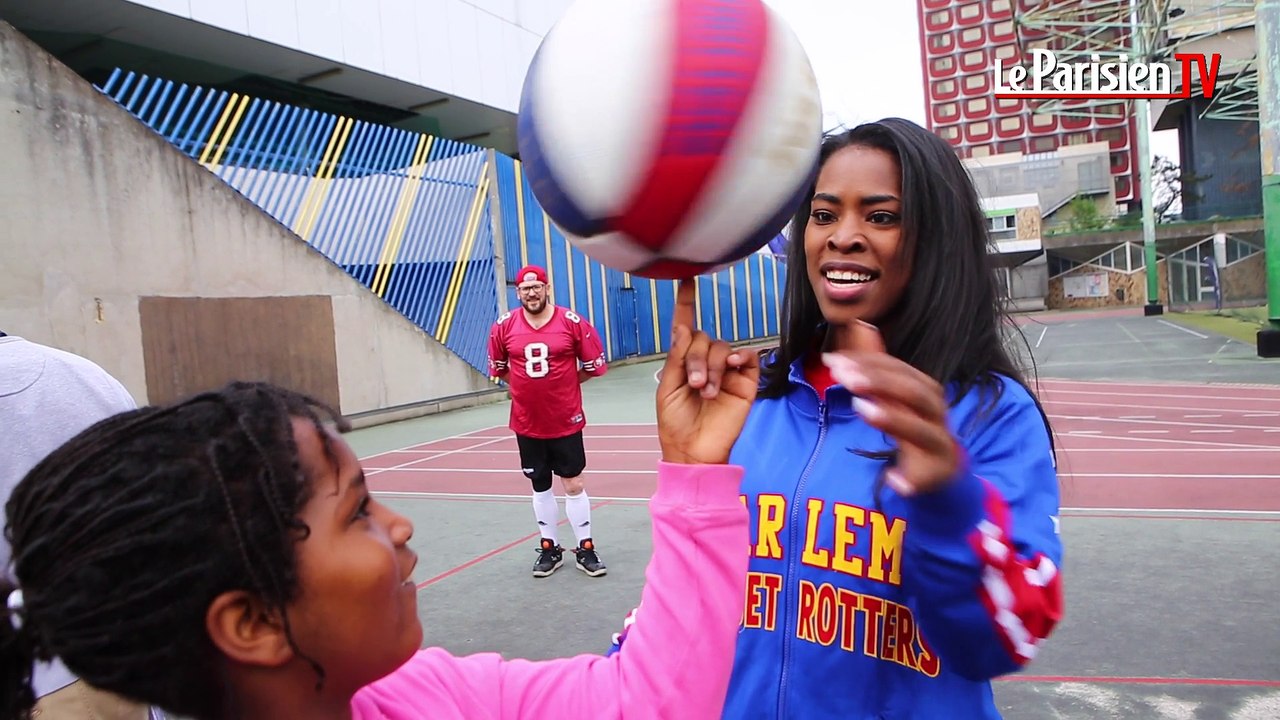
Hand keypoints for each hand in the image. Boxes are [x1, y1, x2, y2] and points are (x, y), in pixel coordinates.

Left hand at [656, 279, 759, 463]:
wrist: (694, 452)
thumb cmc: (676, 424)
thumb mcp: (667, 389)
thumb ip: (675, 358)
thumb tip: (683, 327)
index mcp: (683, 361)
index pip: (686, 326)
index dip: (686, 302)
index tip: (686, 279)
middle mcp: (705, 362)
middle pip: (702, 337)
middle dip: (695, 357)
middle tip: (693, 384)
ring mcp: (726, 371)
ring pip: (721, 347)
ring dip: (711, 366)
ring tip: (706, 390)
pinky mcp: (745, 381)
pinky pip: (746, 356)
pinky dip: (738, 356)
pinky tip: (730, 366)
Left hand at [822, 321, 958, 495]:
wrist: (943, 470)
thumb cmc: (916, 425)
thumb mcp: (898, 394)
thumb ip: (879, 364)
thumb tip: (861, 325)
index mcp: (925, 391)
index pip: (898, 370)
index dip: (868, 362)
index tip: (833, 360)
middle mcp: (936, 415)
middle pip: (914, 394)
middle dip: (880, 383)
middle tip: (844, 377)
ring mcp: (938, 445)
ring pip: (922, 431)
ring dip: (893, 420)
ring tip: (862, 409)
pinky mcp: (935, 475)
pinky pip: (923, 478)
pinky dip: (909, 479)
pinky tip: (893, 479)